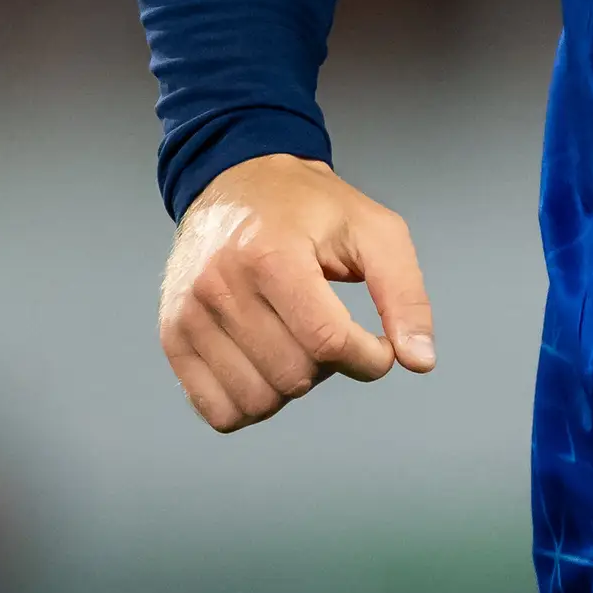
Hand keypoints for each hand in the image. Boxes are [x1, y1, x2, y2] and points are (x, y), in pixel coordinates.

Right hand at [158, 154, 437, 432]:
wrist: (235, 180)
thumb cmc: (309, 208)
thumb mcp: (373, 231)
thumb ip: (405, 294)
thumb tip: (419, 361)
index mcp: (271, 254)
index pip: (327, 341)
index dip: (368, 358)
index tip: (375, 345)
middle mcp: (219, 284)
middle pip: (294, 376)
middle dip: (330, 367)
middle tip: (328, 329)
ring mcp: (189, 314)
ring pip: (257, 402)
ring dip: (290, 387)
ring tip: (294, 342)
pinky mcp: (173, 336)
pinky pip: (218, 412)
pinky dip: (252, 404)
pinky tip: (265, 366)